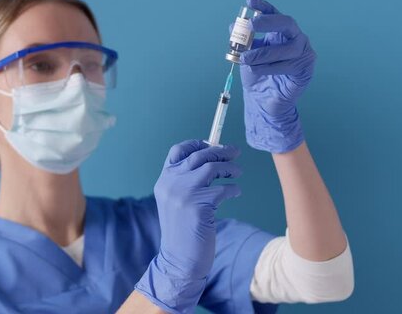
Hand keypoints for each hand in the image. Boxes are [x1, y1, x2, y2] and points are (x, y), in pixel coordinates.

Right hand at [135, 140, 241, 313]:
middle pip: (199, 155)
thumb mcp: (176, 202)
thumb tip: (211, 159)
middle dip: (220, 151)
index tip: (212, 144)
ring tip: (237, 173)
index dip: (196, 144)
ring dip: (229, 168)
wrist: (179, 259)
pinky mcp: (198, 206)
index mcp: (164, 180)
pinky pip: (222, 189)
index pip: (178, 151)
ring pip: (211, 168)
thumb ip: (185, 181)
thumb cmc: (183, 230)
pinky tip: (236, 192)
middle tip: (235, 152)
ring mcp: (183, 193)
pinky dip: (233, 188)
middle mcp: (171, 183)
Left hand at [239, 0, 315, 152]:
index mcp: (280, 32)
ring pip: (287, 48)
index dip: (263, 6)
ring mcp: (303, 53)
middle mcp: (294, 39)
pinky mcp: (305, 69)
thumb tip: (232, 26)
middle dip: (269, 21)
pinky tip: (258, 70)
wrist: (263, 101)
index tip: (249, 0)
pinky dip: (271, 67)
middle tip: (252, 25)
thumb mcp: (245, 56)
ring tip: (246, 59)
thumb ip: (241, 42)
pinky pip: (290, 65)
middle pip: (287, 23)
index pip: (273, 14)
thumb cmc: (257, 76)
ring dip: (263, 53)